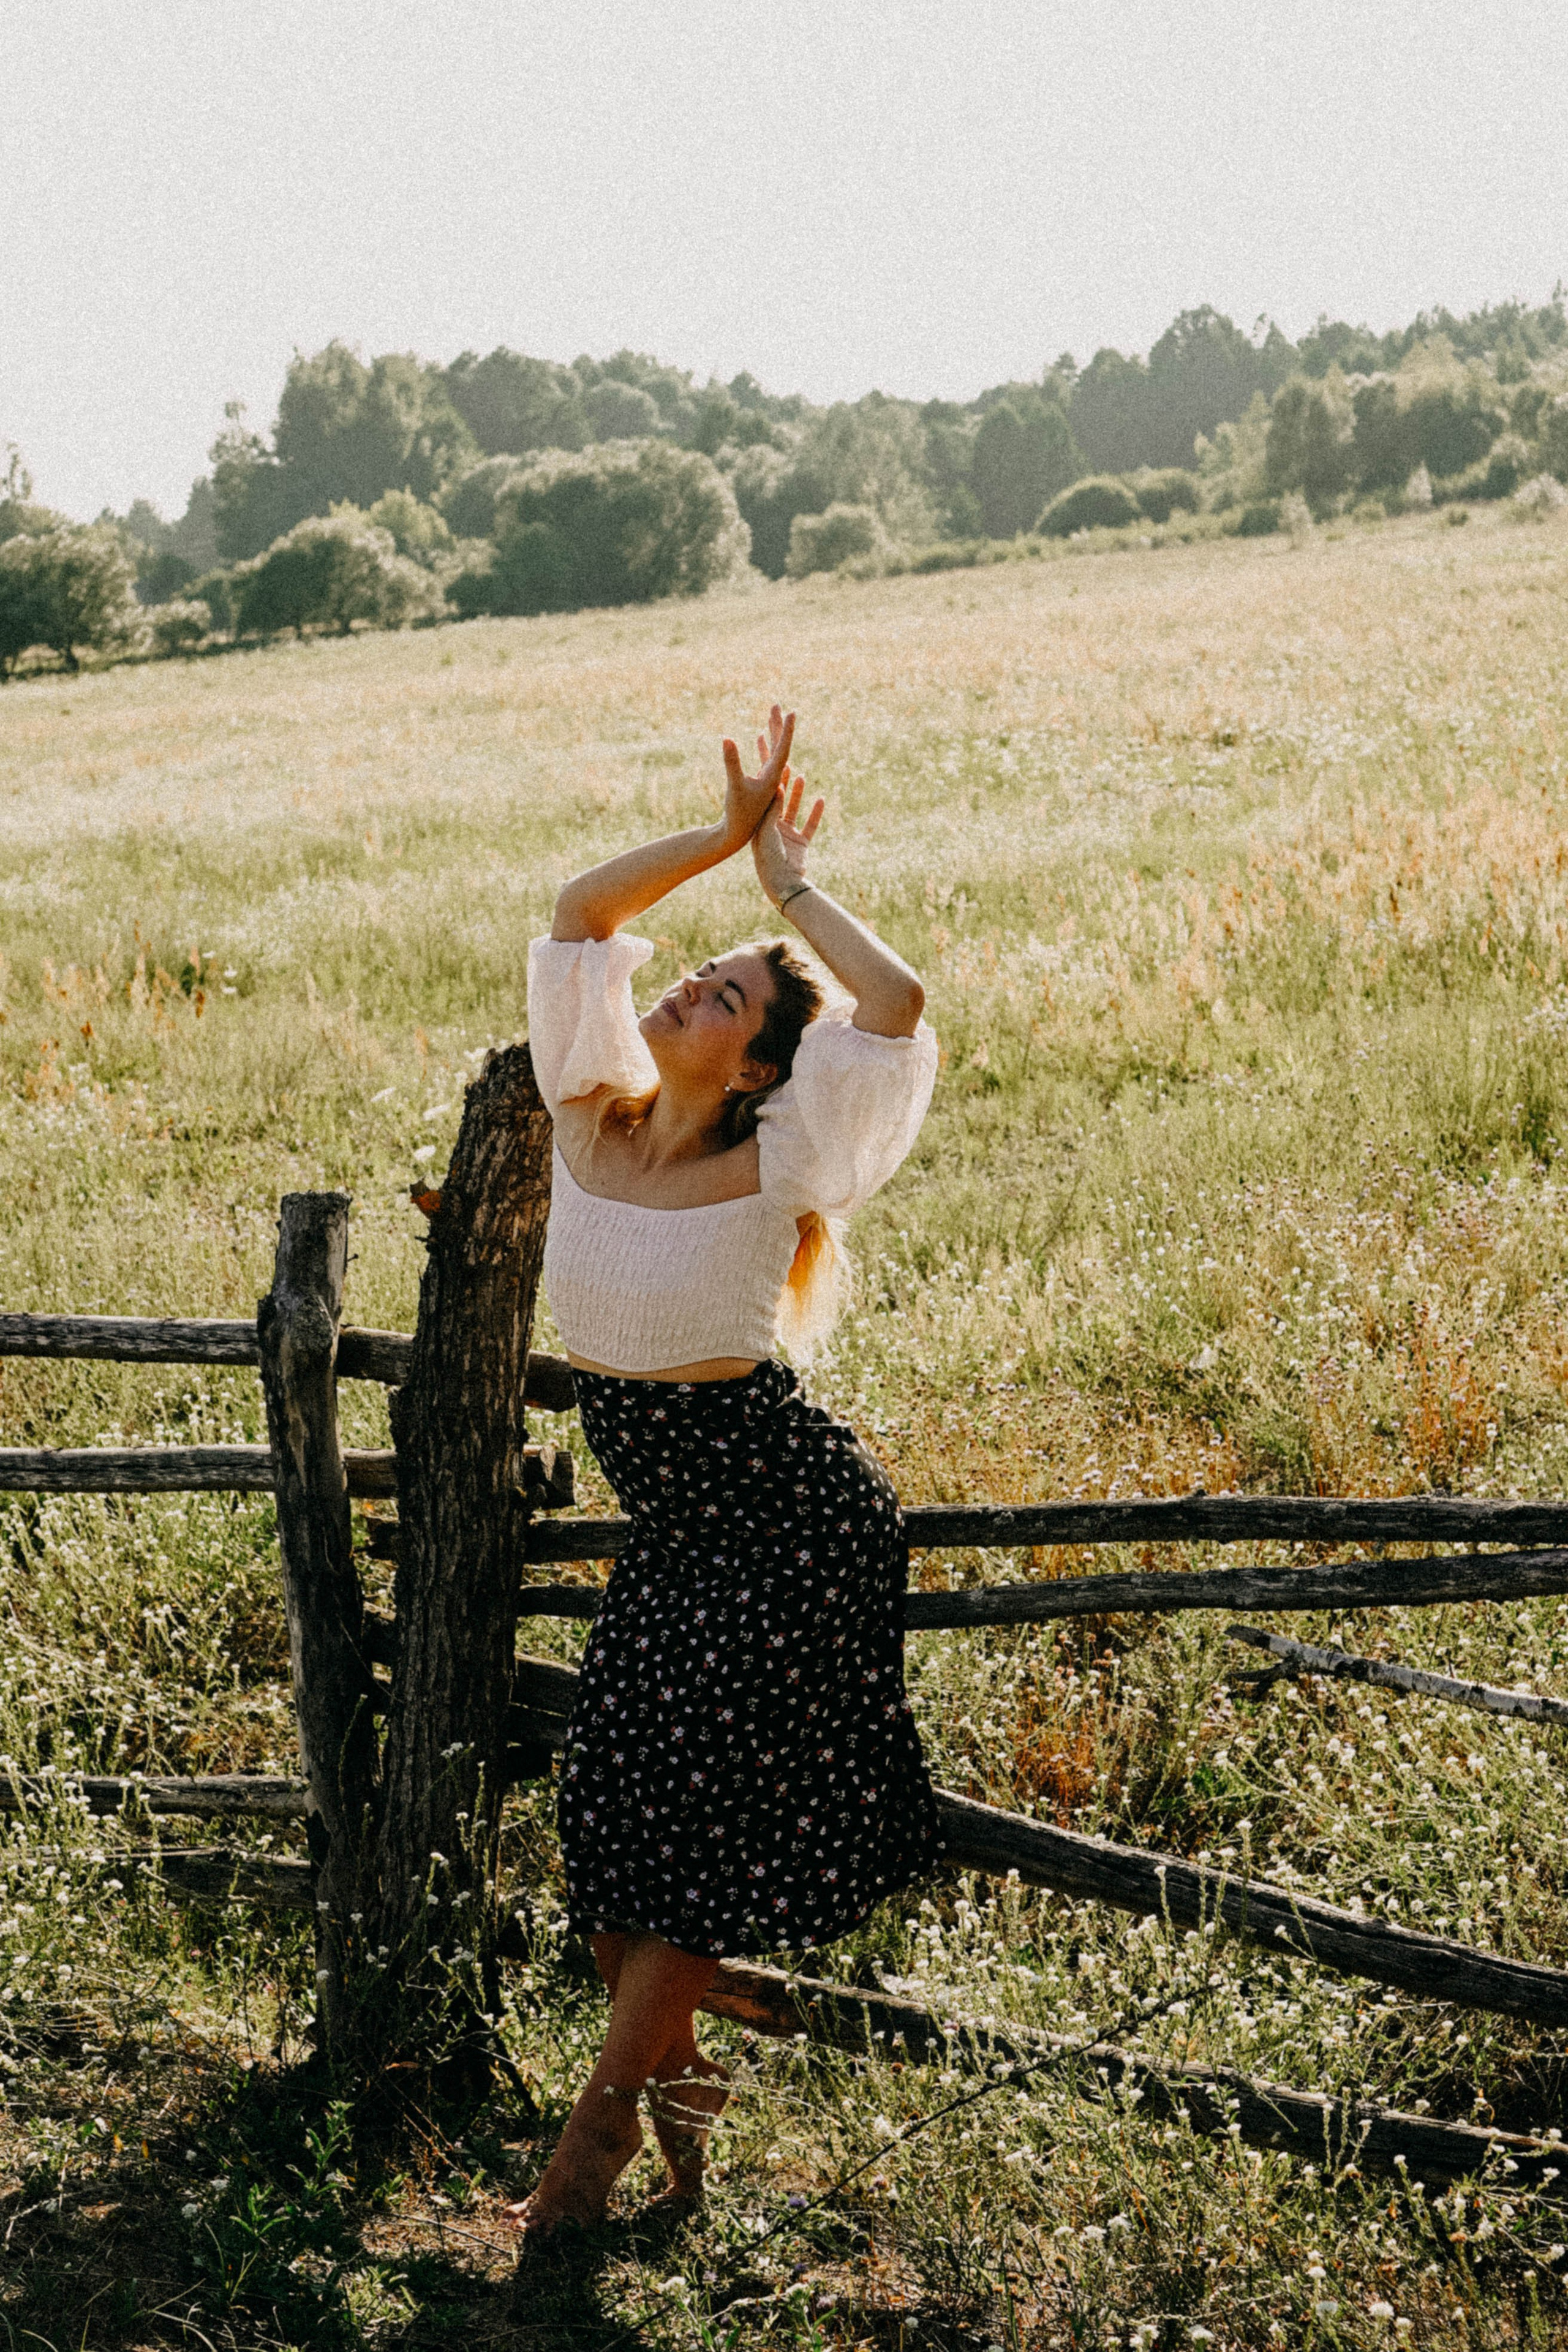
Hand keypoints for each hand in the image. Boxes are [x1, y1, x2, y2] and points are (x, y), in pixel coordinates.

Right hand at [718, 706, 794, 853]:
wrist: (736, 834)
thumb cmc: (737, 812)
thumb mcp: (735, 785)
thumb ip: (732, 762)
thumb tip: (727, 738)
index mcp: (774, 777)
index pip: (784, 748)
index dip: (787, 730)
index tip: (792, 712)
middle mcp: (774, 777)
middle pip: (781, 746)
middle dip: (778, 725)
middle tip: (777, 704)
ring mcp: (768, 780)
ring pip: (773, 752)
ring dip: (772, 733)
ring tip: (771, 714)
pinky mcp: (760, 784)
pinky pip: (765, 760)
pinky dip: (764, 747)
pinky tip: (760, 737)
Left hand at [753, 771, 824, 906]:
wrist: (781, 881)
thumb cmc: (769, 857)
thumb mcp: (767, 830)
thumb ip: (773, 810)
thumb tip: (777, 787)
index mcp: (761, 825)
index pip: (766, 799)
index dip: (770, 783)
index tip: (773, 766)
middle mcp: (773, 829)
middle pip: (780, 802)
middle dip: (784, 784)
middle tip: (788, 765)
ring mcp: (788, 836)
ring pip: (794, 810)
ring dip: (798, 794)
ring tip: (802, 777)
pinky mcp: (801, 844)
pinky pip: (810, 825)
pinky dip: (815, 813)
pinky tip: (820, 799)